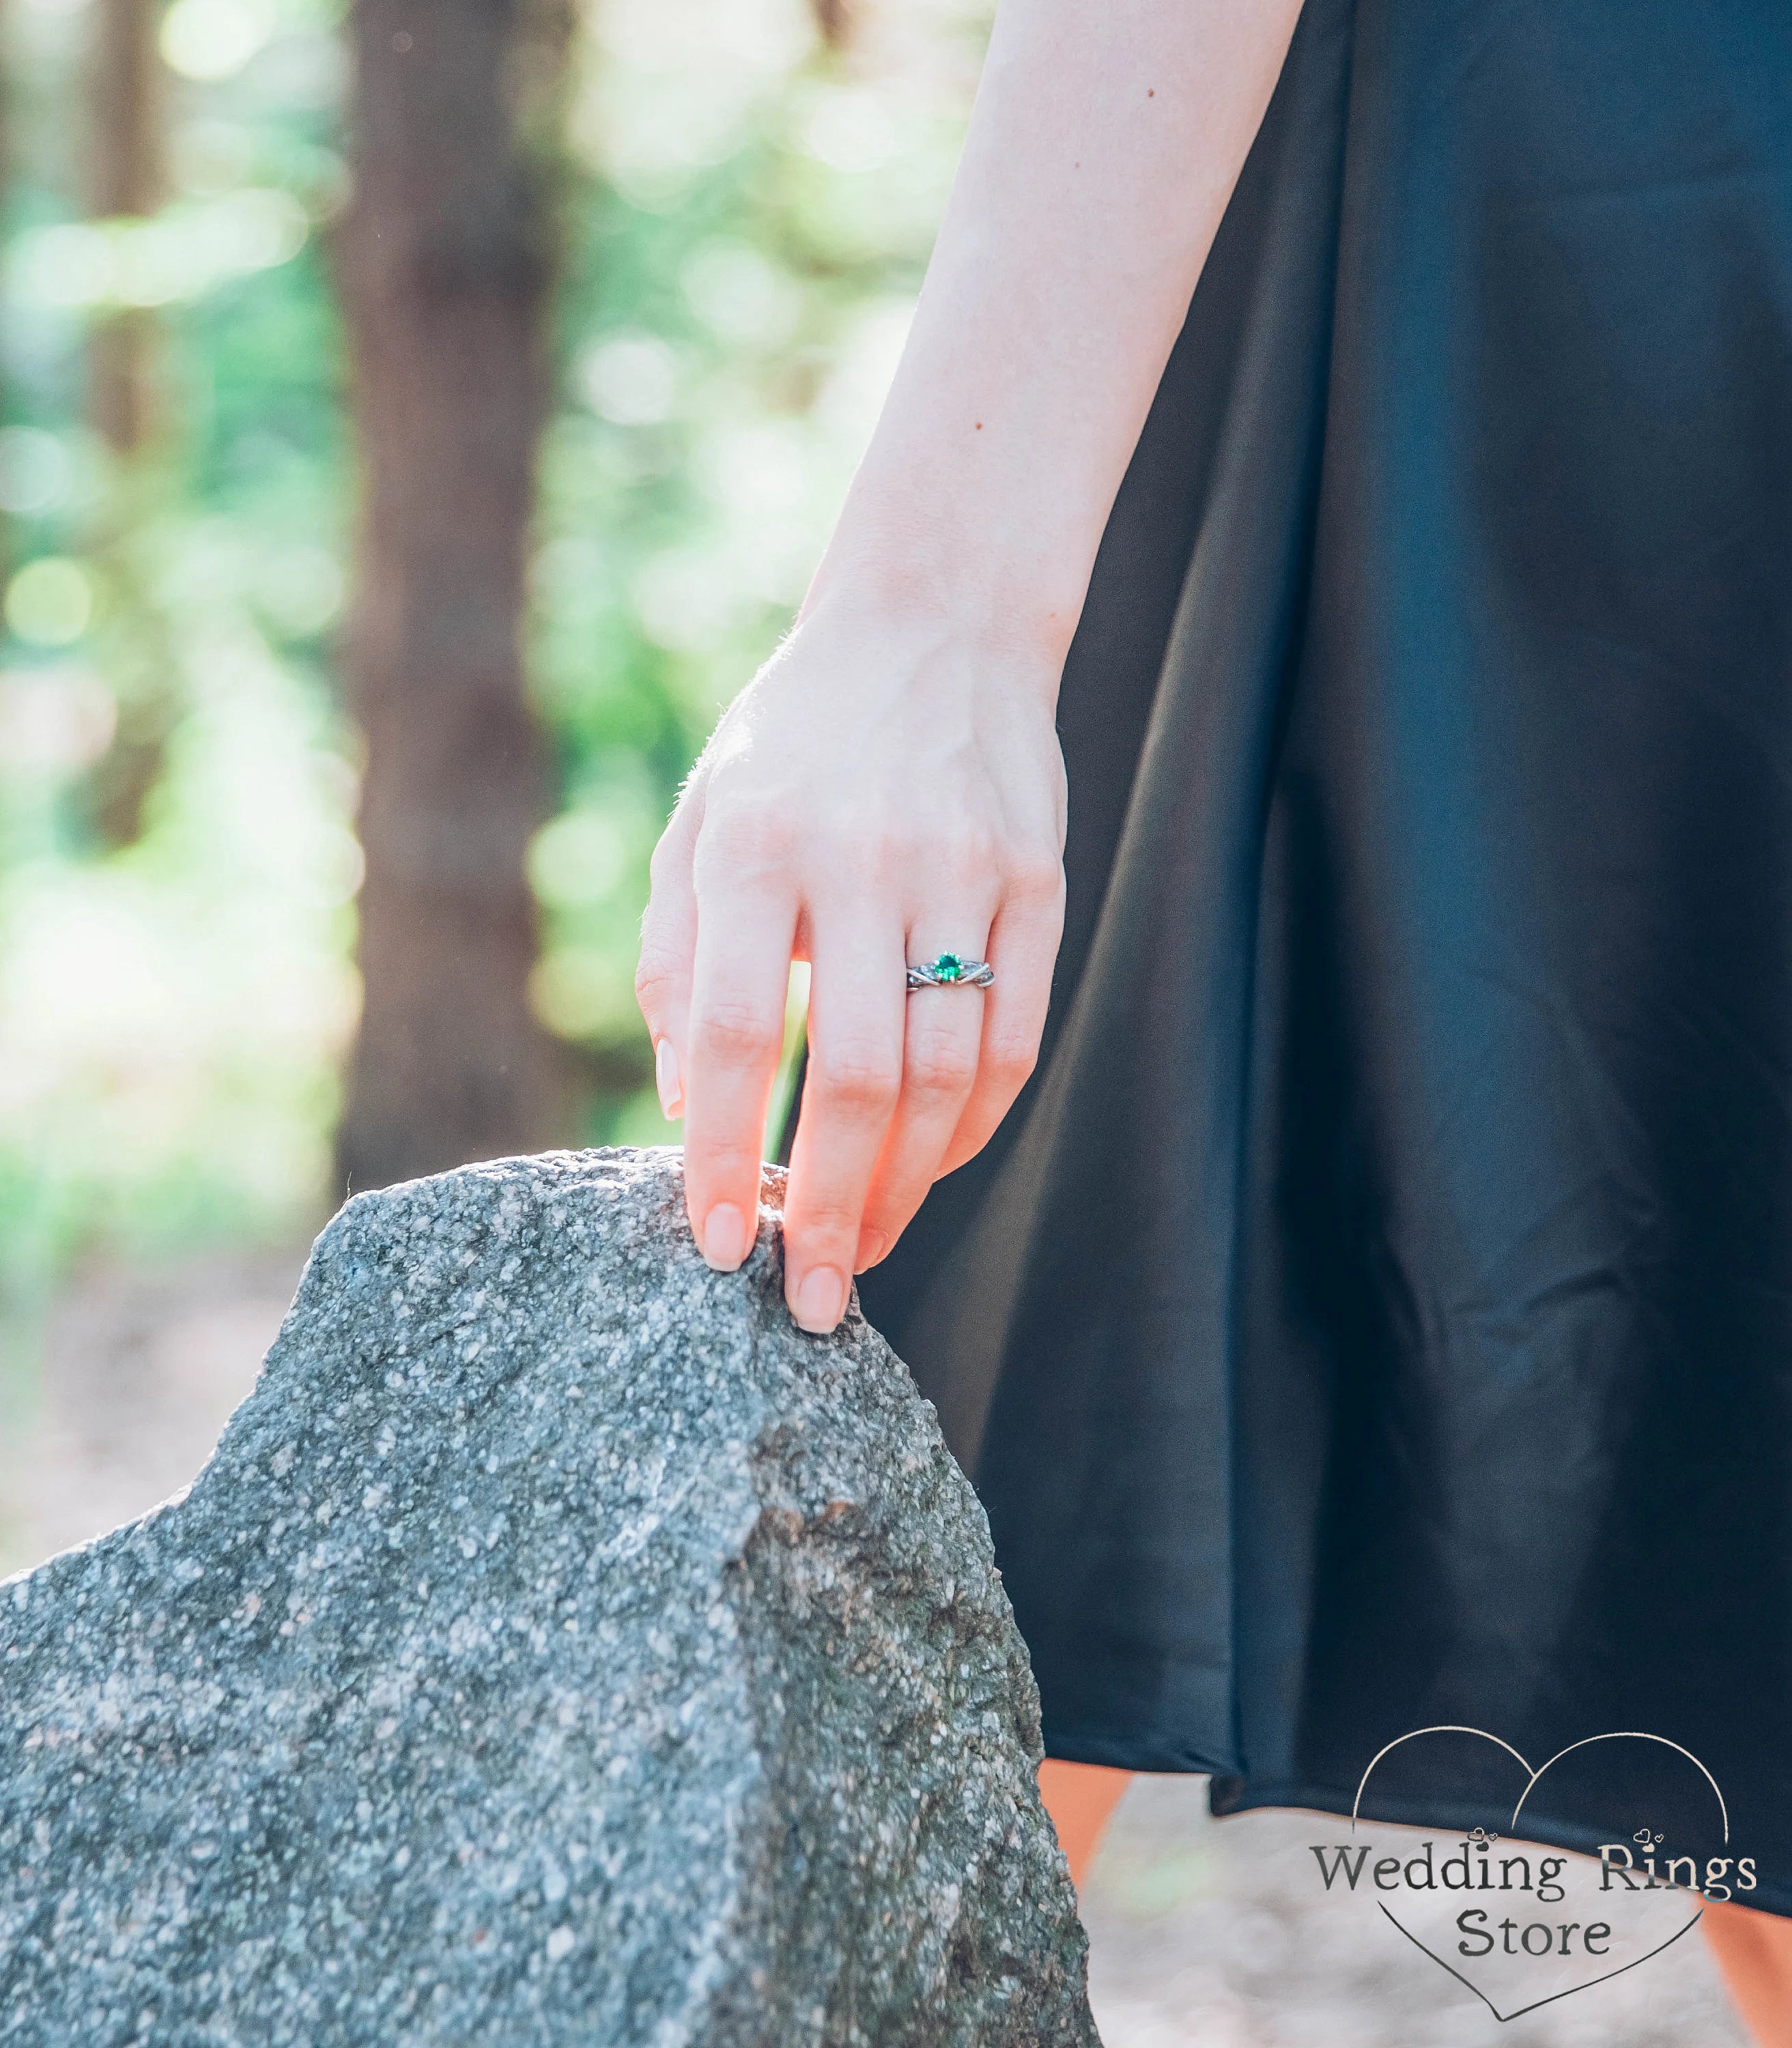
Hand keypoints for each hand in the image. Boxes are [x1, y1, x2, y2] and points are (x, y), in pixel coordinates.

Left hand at [635, 590, 1066, 1333]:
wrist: (933, 630)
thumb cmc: (793, 749)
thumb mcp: (700, 824)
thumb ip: (672, 962)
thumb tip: (680, 1109)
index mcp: (756, 841)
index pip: (731, 1030)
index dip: (717, 1151)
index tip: (714, 1247)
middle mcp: (864, 857)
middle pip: (854, 1073)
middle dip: (828, 1204)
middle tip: (808, 1296)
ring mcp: (967, 869)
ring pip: (947, 1072)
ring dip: (903, 1185)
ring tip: (862, 1248)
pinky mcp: (1040, 882)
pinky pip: (1015, 1038)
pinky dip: (971, 1128)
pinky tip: (928, 1168)